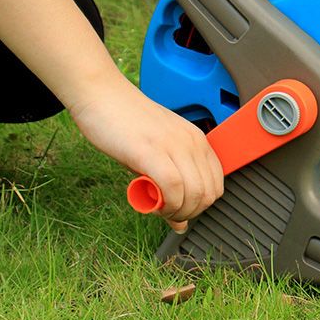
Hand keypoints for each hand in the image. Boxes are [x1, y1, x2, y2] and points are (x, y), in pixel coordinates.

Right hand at [68, 75, 223, 230]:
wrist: (103, 96)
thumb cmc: (127, 125)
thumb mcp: (156, 155)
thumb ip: (172, 186)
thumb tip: (181, 223)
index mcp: (197, 140)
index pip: (217, 184)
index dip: (200, 206)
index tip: (180, 209)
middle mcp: (192, 142)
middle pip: (208, 194)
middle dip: (189, 213)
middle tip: (167, 212)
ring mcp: (173, 145)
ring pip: (194, 193)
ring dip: (177, 211)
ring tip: (157, 207)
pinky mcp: (151, 150)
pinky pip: (173, 186)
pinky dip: (165, 203)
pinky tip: (150, 202)